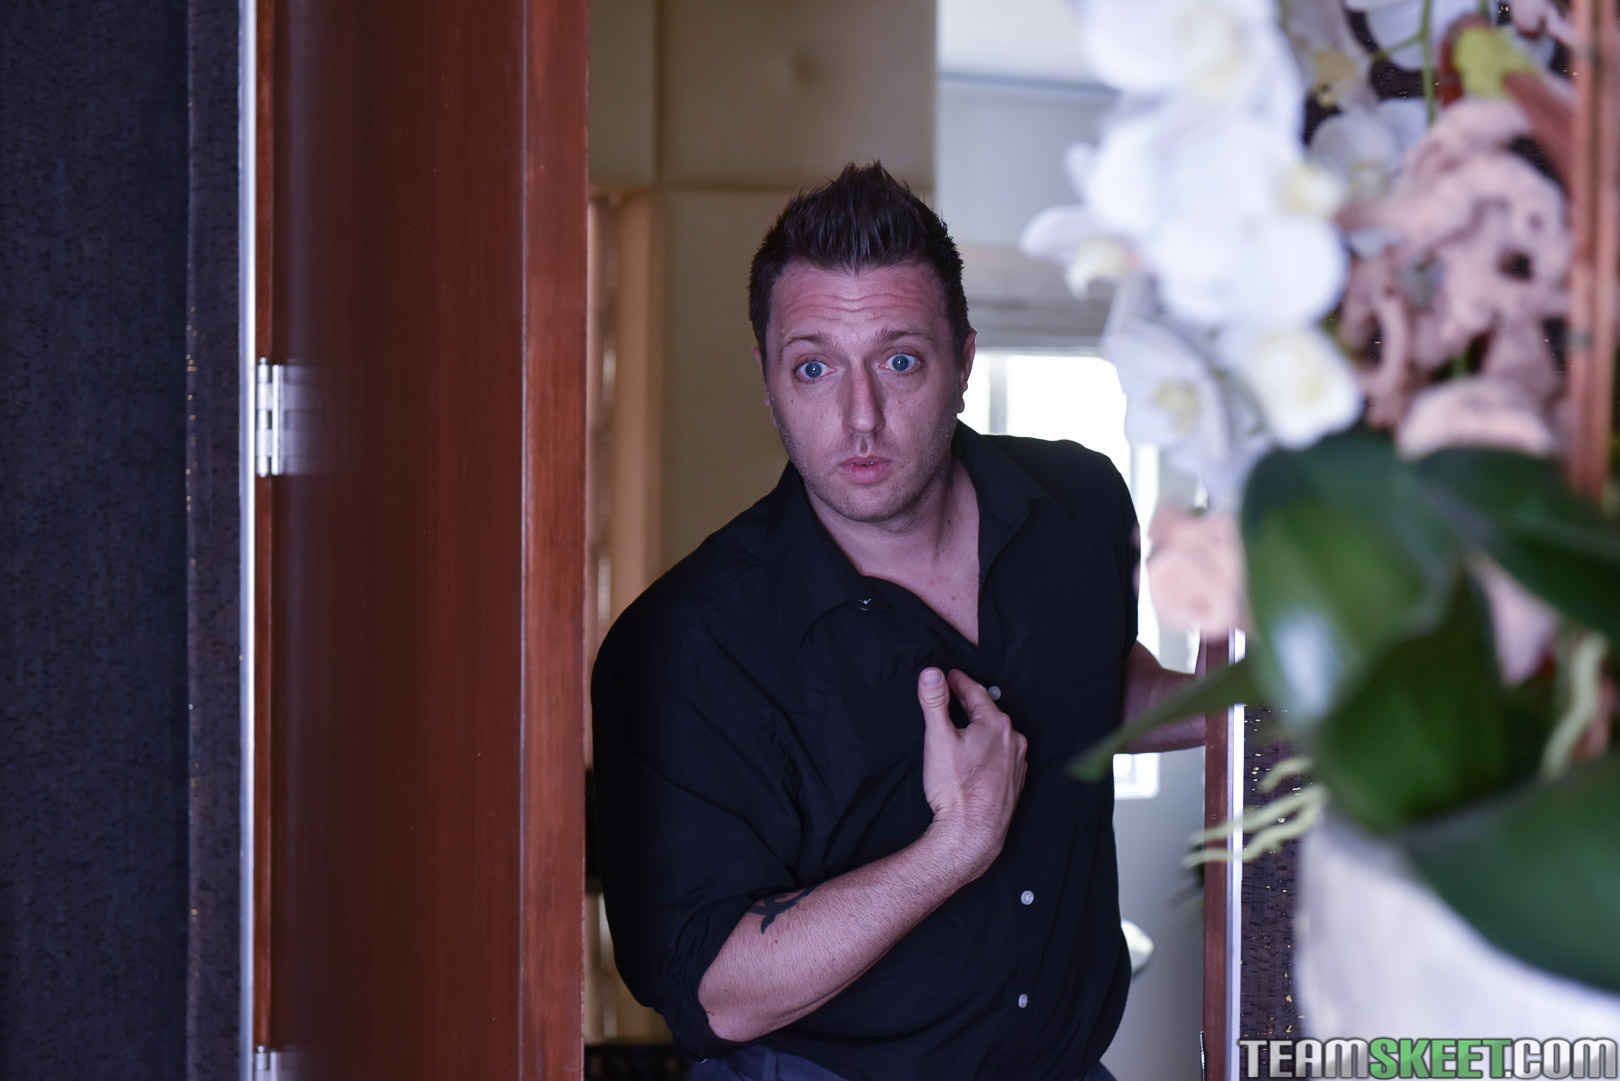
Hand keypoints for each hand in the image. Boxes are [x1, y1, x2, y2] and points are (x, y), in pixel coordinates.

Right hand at [915, 667, 1027, 881]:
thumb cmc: (955, 788)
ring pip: (998, 734)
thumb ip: (934, 702)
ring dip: (982, 725)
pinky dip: (990, 747)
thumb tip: (931, 674)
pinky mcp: (1015, 783)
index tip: (949, 675)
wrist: (972, 833)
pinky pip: (1003, 755)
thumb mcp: (938, 738)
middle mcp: (1013, 741)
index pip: (976, 693)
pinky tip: (979, 754)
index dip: (959, 681)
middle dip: (970, 701)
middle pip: (989, 712)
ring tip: (966, 721)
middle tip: (954, 692)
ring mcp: (1017, 763)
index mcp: (996, 725)